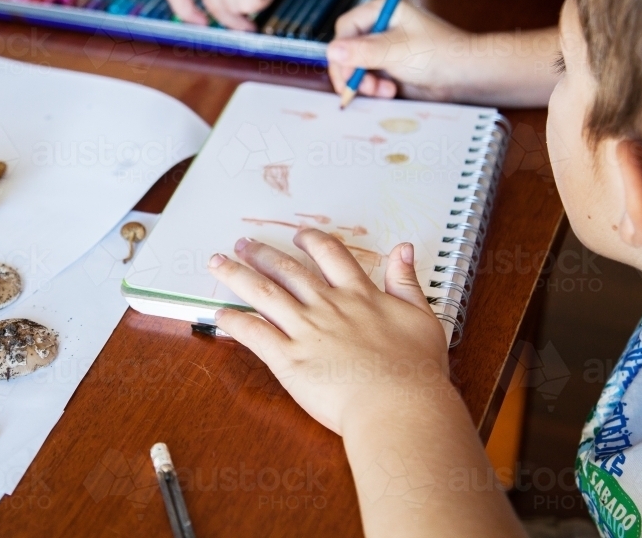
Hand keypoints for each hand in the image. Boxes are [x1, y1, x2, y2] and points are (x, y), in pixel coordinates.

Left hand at [207, 229, 448, 434]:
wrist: (400, 406)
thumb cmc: (415, 370)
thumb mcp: (422, 317)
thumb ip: (407, 282)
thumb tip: (404, 249)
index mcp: (359, 295)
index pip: (330, 255)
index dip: (311, 241)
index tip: (297, 234)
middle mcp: (327, 306)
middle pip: (288, 270)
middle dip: (262, 253)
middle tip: (243, 243)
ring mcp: (306, 330)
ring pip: (264, 293)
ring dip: (238, 275)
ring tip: (218, 263)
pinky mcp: (289, 359)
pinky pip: (254, 333)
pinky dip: (234, 322)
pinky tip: (219, 314)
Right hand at [327, 0, 469, 100]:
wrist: (466, 76)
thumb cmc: (440, 54)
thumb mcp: (397, 51)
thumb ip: (363, 52)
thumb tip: (332, 52)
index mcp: (382, 11)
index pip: (345, 28)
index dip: (341, 51)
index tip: (346, 72)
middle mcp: (380, 28)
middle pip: (347, 50)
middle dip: (353, 72)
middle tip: (359, 88)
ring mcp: (384, 49)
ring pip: (356, 67)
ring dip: (365, 83)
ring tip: (383, 91)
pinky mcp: (389, 68)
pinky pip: (368, 79)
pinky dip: (374, 89)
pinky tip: (389, 92)